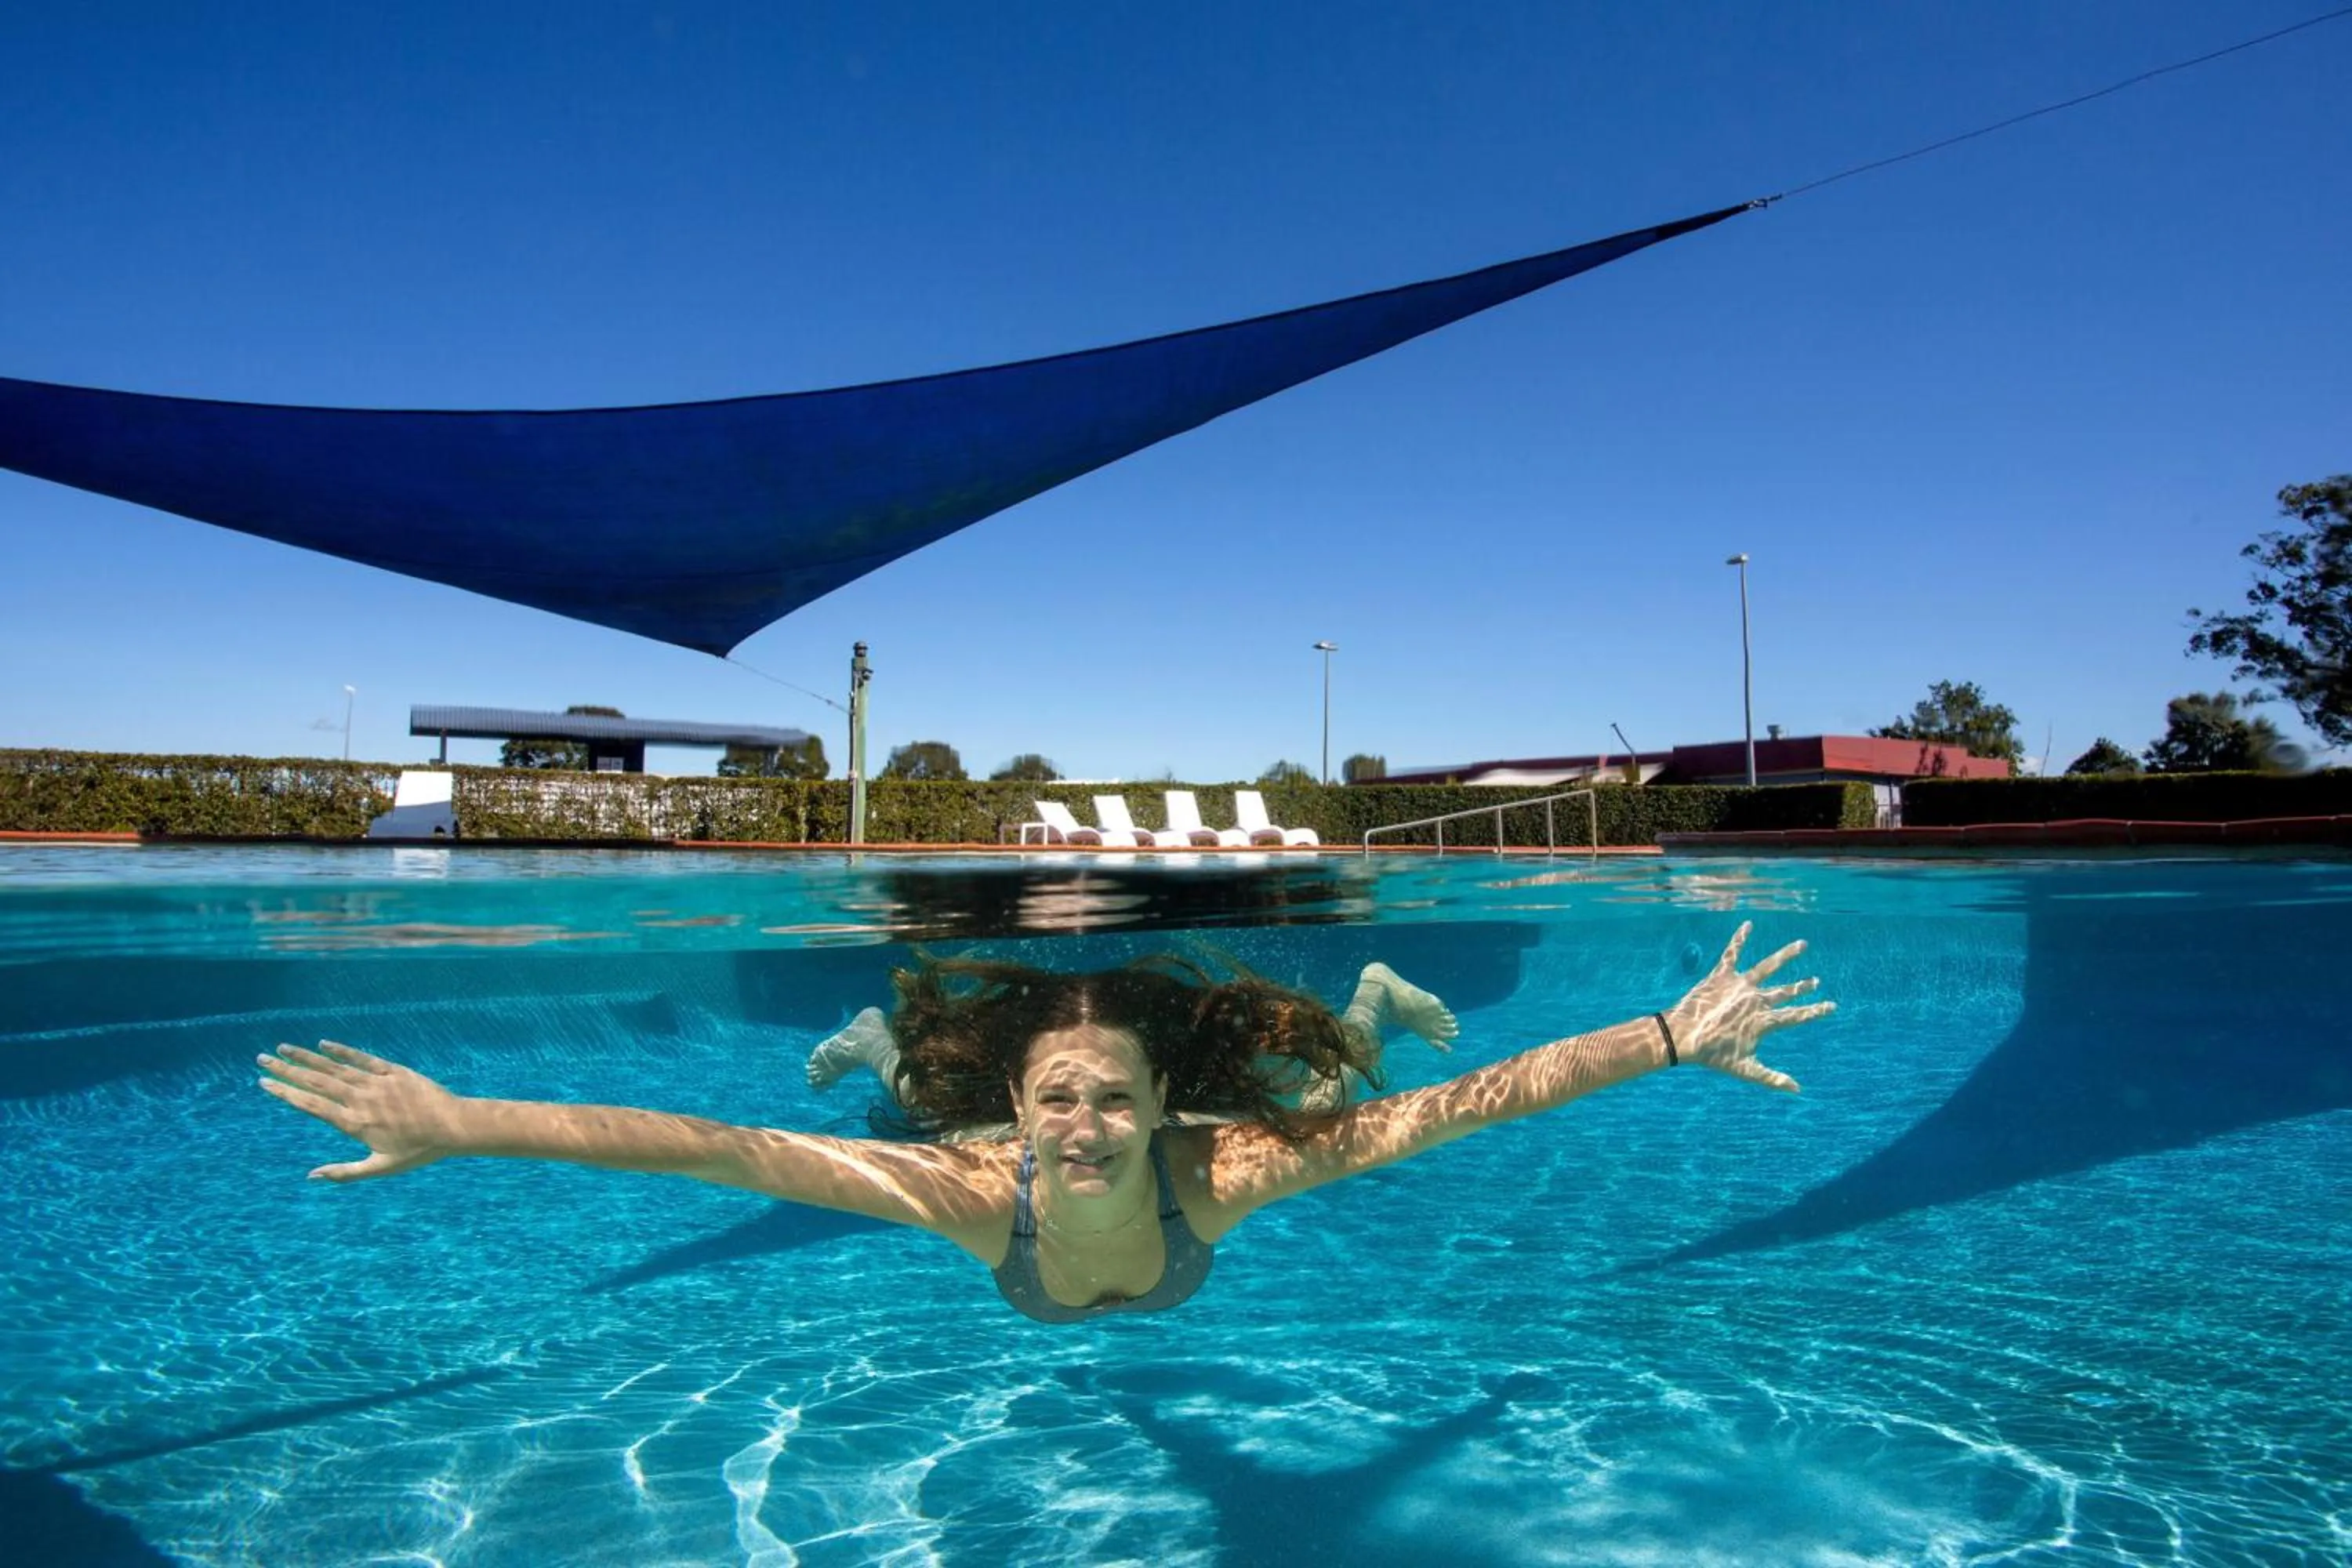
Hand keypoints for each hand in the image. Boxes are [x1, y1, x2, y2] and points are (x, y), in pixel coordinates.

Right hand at [257, 1041, 462, 1180]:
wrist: (454, 1127)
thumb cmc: (418, 1151)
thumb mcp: (380, 1168)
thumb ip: (343, 1173)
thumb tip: (310, 1177)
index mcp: (353, 1124)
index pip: (311, 1105)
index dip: (286, 1093)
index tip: (264, 1083)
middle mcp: (360, 1100)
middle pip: (316, 1082)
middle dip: (287, 1070)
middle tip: (262, 1060)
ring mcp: (376, 1083)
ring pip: (335, 1067)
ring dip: (307, 1057)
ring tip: (283, 1049)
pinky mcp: (394, 1071)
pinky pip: (363, 1058)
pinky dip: (342, 1051)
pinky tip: (323, 1044)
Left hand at [1664, 922, 1833, 1092]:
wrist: (1684, 1037)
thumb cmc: (1713, 1056)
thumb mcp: (1746, 1070)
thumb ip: (1773, 1079)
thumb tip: (1798, 1090)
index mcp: (1764, 1022)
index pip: (1797, 1016)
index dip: (1816, 1011)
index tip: (1832, 1005)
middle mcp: (1756, 1000)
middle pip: (1786, 991)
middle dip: (1803, 987)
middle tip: (1817, 981)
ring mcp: (1740, 985)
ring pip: (1768, 966)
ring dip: (1786, 955)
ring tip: (1802, 945)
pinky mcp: (1721, 975)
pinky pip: (1732, 953)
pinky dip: (1740, 938)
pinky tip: (1748, 924)